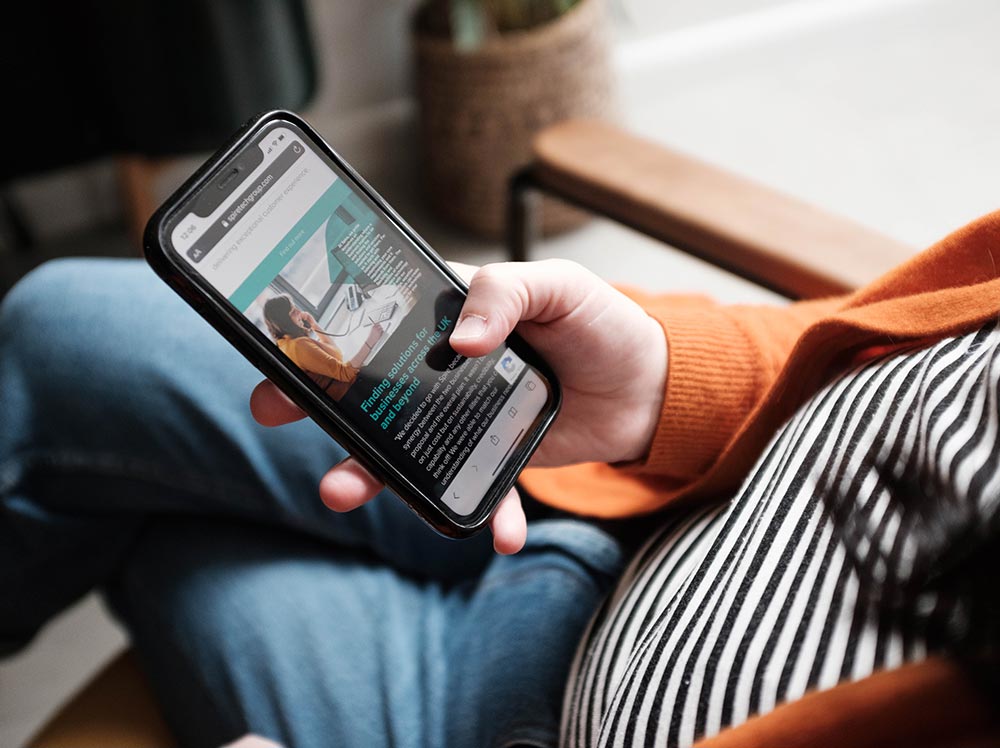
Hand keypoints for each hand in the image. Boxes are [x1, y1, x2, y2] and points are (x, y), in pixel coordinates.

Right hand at [250, 260, 666, 553]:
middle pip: (372, 388)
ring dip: (370, 473)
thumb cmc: (603, 323)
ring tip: (338, 492)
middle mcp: (447, 368)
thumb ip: (506, 294)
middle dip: (319, 402)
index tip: (283, 346)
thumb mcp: (559, 286)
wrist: (652, 387)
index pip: (377, 318)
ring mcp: (467, 417)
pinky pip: (480, 490)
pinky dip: (486, 515)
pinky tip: (499, 534)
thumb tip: (462, 341)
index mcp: (452, 316)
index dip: (326, 330)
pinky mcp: (497, 456)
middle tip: (270, 411)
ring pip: (407, 448)